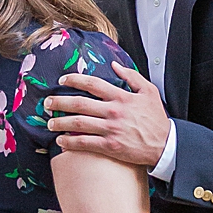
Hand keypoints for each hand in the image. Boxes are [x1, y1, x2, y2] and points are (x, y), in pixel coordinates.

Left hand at [45, 61, 171, 166]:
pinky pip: (85, 143)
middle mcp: (113, 111)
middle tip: (47, 102)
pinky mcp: (110, 146)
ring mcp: (110, 129)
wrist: (164, 145)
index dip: (74, 79)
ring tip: (50, 123)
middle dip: (59, 102)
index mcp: (121, 96)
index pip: (92, 83)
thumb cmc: (156, 119)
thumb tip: (114, 65)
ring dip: (60, 122)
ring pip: (78, 123)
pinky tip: (60, 141)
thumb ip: (131, 76)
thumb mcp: (149, 91)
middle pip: (79, 103)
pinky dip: (70, 142)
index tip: (62, 80)